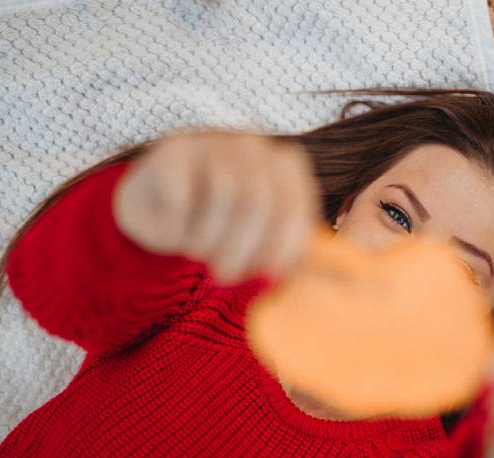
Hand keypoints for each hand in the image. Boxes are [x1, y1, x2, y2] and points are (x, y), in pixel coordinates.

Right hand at [113, 129, 320, 283]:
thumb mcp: (267, 242)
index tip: (269, 279)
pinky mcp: (172, 149)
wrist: (165, 212)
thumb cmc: (225, 231)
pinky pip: (182, 196)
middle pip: (259, 201)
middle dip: (242, 250)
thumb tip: (329, 279)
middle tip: (226, 278)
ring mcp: (213, 141)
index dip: (282, 248)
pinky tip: (174, 236)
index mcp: (287, 164)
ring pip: (223, 195)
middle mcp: (254, 145)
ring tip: (198, 254)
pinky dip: (178, 229)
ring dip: (209, 240)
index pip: (294, 206)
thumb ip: (298, 255)